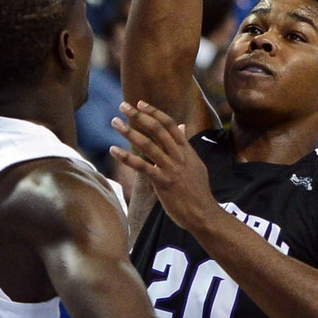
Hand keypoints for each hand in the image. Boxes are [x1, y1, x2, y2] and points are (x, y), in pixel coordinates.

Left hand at [110, 101, 215, 231]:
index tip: (140, 103)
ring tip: (115, 122)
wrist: (203, 213)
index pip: (170, 124)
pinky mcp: (163, 183)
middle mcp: (179, 156)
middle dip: (139, 116)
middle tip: (123, 106)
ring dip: (129, 132)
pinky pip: (142, 167)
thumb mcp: (195, 163)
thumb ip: (185, 145)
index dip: (154, 112)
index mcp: (187, 150)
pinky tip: (113, 150)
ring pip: (148, 145)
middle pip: (157, 129)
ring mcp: (171, 169)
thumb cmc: (197, 190)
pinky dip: (126, 157)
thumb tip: (181, 127)